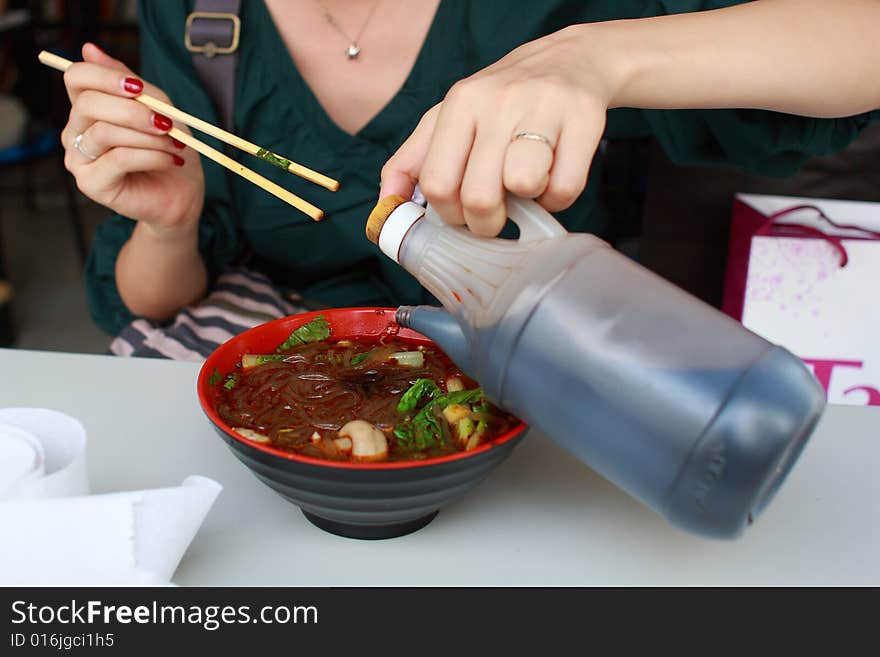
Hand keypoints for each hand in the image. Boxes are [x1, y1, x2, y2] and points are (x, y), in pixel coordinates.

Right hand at [61, 43, 204, 236]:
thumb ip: (130, 83)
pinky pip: (119, 159)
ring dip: (148, 137)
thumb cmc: (169, 148)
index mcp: (88, 108)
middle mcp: (75, 131)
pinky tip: (171, 160)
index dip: (105, 76)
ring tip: (175, 144)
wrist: (181, 193)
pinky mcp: (90, 184)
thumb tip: (89, 48)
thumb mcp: (158, 108)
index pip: (76, 77)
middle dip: (134, 110)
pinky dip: (152, 156)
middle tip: (166, 122)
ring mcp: (78, 159)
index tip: (139, 87)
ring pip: (105, 133)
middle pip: (88, 104)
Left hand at [380, 25, 612, 235]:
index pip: (436, 182)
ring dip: (526, 203)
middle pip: (478, 194)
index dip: (448, 215)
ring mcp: (542, 106)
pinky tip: (553, 178)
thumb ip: (413, 160)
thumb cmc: (503, 102)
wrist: (571, 60)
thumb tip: (385, 203)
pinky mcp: (583, 118)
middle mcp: (498, 100)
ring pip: (523, 185)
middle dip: (485, 222)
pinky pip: (565, 187)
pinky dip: (558, 198)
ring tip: (527, 187)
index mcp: (460, 103)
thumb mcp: (451, 118)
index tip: (461, 216)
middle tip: (495, 216)